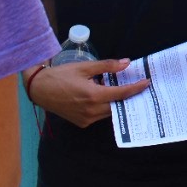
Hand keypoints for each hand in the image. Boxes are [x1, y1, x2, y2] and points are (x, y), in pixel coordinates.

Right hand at [27, 59, 149, 128]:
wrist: (39, 89)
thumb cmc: (61, 75)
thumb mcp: (85, 67)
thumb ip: (107, 66)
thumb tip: (127, 63)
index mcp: (93, 96)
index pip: (121, 94)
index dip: (136, 88)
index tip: (147, 83)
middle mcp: (91, 111)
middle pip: (117, 106)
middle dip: (129, 97)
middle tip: (139, 88)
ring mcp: (85, 119)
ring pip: (109, 112)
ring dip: (117, 103)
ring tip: (125, 92)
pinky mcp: (81, 123)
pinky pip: (99, 116)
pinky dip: (105, 108)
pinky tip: (108, 98)